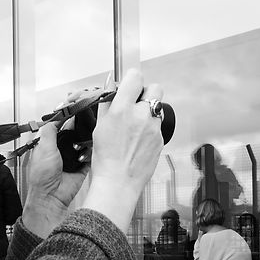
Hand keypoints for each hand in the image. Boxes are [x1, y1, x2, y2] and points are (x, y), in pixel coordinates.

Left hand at [21, 122, 89, 237]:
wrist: (51, 196)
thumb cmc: (42, 177)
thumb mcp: (43, 148)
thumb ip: (50, 131)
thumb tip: (55, 117)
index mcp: (49, 144)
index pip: (60, 126)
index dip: (67, 119)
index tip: (73, 111)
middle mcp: (61, 150)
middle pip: (74, 133)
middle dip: (78, 129)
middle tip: (81, 124)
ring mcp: (72, 158)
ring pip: (84, 143)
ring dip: (84, 142)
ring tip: (79, 146)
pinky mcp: (82, 167)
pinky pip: (90, 156)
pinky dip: (89, 154)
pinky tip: (84, 155)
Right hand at [80, 69, 163, 228]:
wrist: (118, 183)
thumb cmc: (106, 159)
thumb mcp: (99, 127)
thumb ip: (107, 103)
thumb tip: (110, 87)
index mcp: (122, 110)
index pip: (135, 77)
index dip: (132, 78)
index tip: (129, 84)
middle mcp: (141, 116)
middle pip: (155, 88)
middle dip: (146, 92)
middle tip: (136, 103)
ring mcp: (154, 128)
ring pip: (157, 109)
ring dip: (148, 113)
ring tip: (135, 128)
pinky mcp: (161, 139)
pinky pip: (157, 127)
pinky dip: (150, 130)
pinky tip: (138, 142)